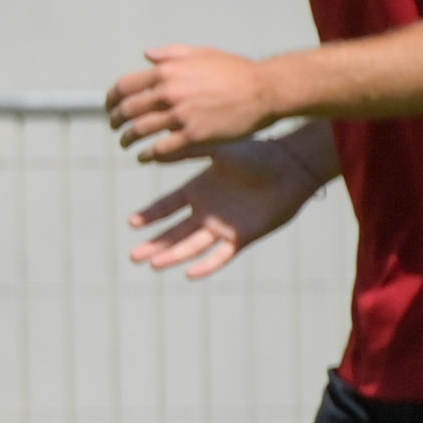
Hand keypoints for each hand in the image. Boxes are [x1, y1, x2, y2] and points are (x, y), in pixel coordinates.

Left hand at [108, 45, 280, 162]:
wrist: (264, 90)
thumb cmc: (235, 71)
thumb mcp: (202, 53)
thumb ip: (170, 54)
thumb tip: (146, 54)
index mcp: (167, 71)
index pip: (125, 86)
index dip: (112, 99)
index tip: (110, 106)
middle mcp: (169, 92)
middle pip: (128, 110)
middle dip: (116, 120)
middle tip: (115, 127)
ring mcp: (181, 115)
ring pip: (139, 131)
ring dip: (127, 139)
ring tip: (125, 144)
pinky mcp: (194, 135)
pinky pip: (160, 149)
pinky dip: (147, 155)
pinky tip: (144, 157)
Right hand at [126, 135, 328, 279]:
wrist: (290, 168)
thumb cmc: (257, 154)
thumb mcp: (218, 150)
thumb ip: (189, 150)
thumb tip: (156, 149)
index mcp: (198, 189)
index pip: (168, 206)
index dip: (150, 215)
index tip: (132, 222)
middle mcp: (207, 211)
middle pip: (174, 233)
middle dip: (154, 245)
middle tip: (133, 256)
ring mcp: (223, 226)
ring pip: (192, 246)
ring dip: (172, 256)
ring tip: (152, 264)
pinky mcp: (242, 238)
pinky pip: (222, 256)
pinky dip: (207, 266)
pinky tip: (189, 274)